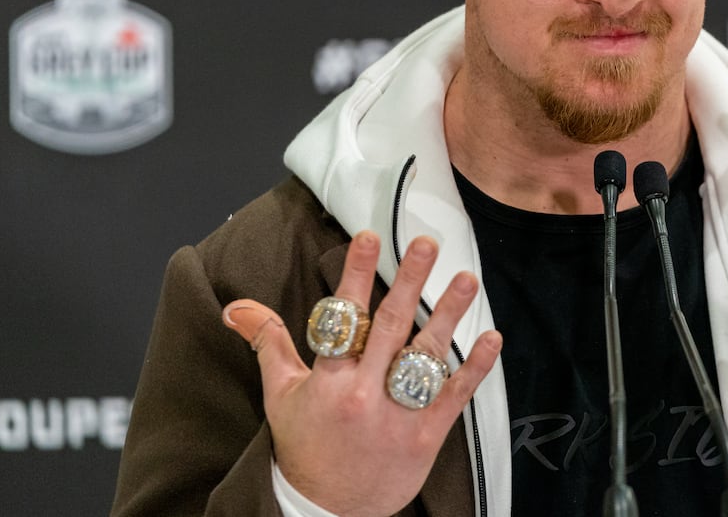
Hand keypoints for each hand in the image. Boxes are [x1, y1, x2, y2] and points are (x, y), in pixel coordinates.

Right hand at [221, 231, 501, 516]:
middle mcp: (364, 394)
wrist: (327, 513)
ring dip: (450, 315)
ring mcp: (397, 415)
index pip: (343, 319)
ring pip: (426, 356)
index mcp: (328, 381)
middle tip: (428, 243)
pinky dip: (474, 367)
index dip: (356, 274)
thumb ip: (268, 343)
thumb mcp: (280, 396)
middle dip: (410, 281)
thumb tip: (236, 306)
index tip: (370, 238)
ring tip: (468, 279)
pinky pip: (454, 396)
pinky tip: (492, 337)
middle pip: (390, 327)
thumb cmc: (305, 447)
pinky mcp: (426, 436)